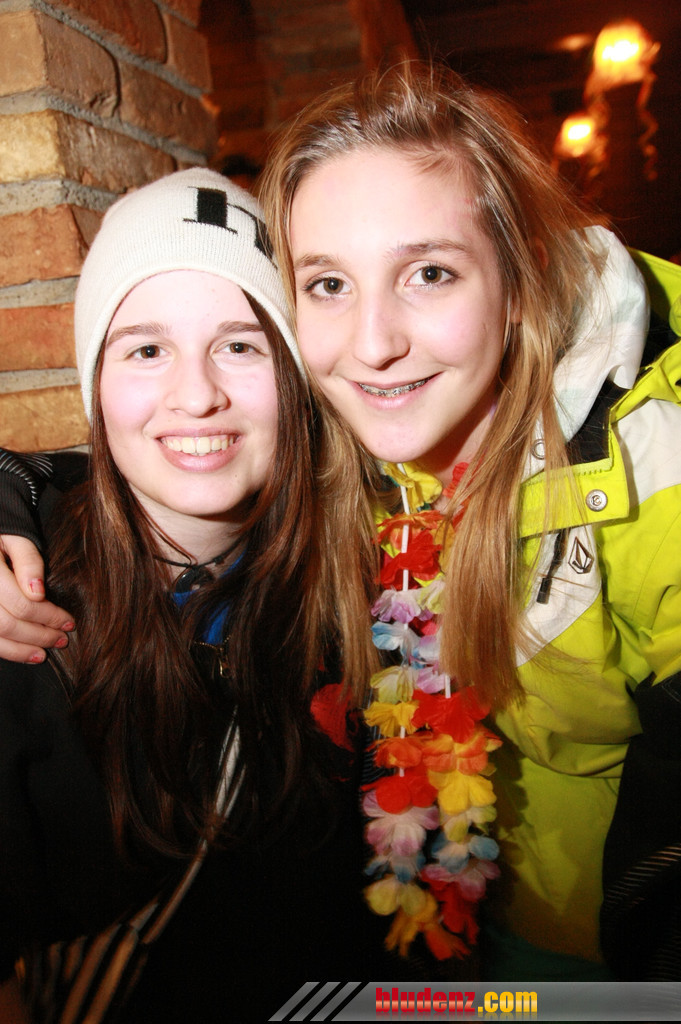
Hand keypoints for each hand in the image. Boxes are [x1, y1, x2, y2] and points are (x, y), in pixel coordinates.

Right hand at [0, 535, 73, 662]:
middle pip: (7, 624)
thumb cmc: (3, 534)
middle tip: (63, 639)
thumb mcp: (17, 537)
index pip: (20, 603)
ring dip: (22, 650)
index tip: (69, 622)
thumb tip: (38, 592)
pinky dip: (7, 650)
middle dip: (38, 635)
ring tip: (45, 653)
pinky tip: (25, 653)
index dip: (47, 616)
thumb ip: (28, 560)